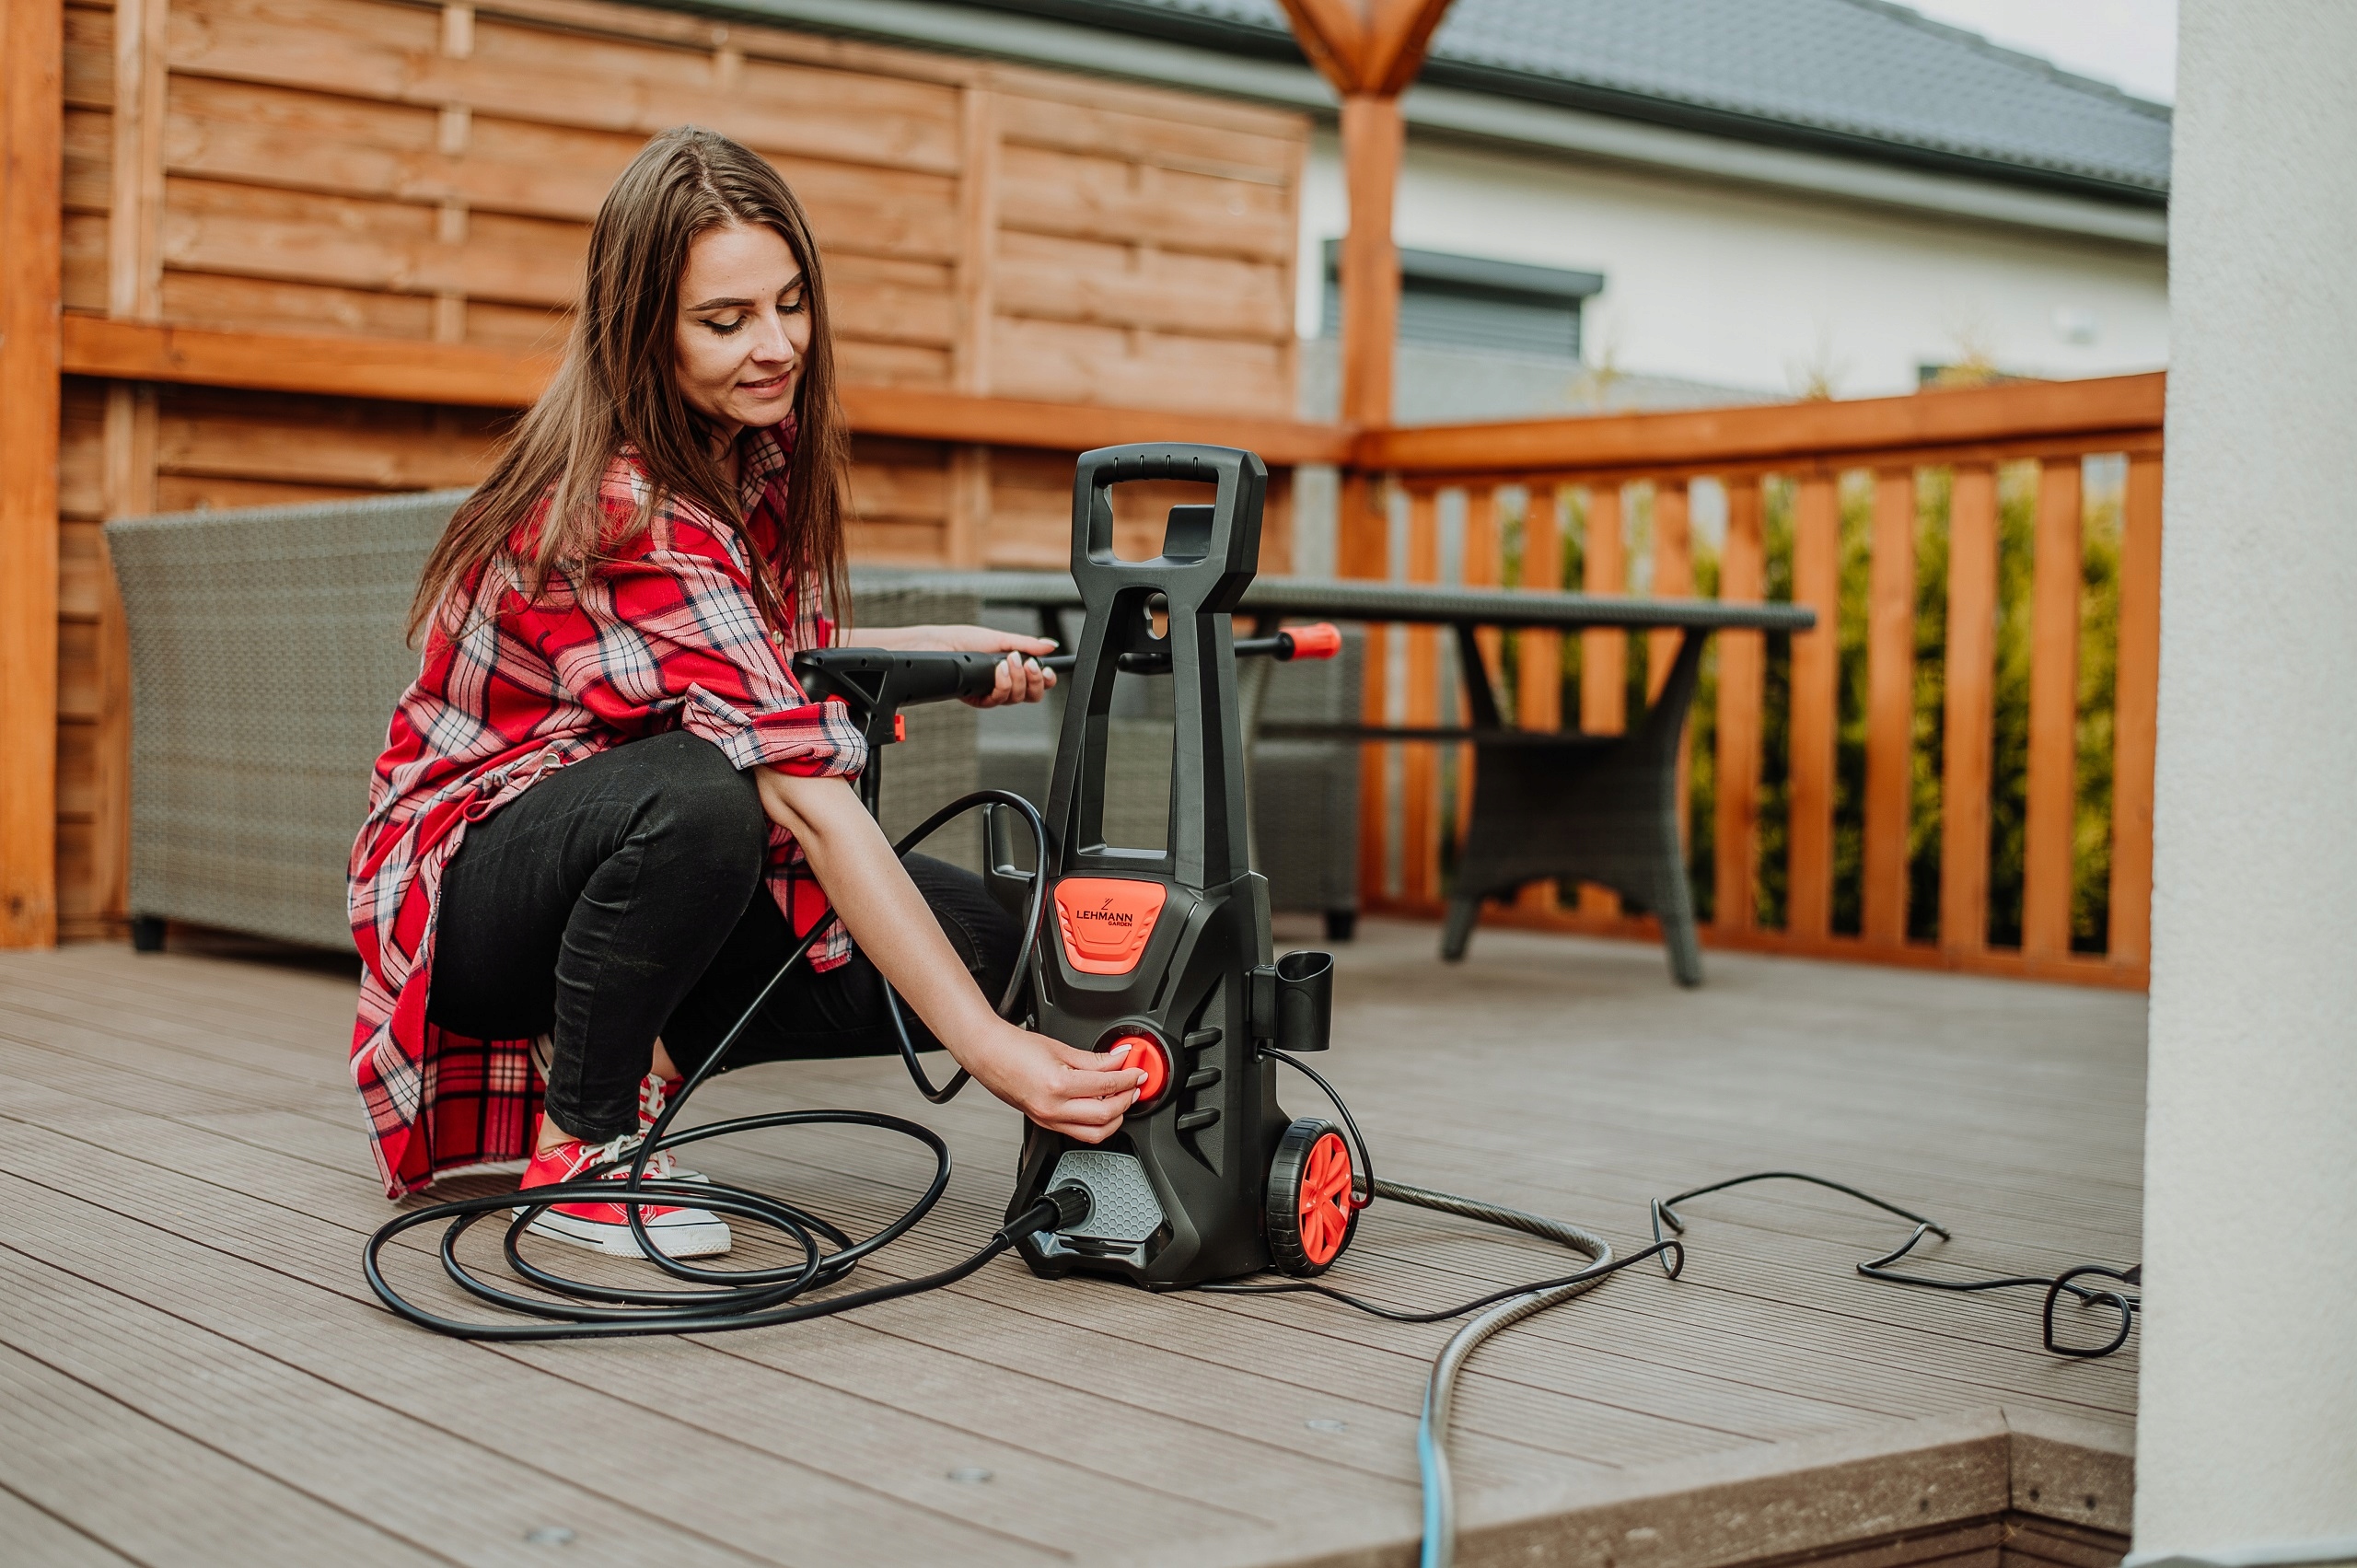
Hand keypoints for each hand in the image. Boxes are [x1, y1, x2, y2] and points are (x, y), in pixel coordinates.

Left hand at [858, 625, 1057, 706]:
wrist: (935, 645)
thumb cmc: (960, 639)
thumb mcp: (998, 638)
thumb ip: (1026, 644)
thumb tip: (1050, 645)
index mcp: (1010, 669)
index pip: (1035, 681)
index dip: (1046, 680)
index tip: (1048, 670)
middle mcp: (1002, 684)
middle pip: (1031, 695)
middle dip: (1035, 681)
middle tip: (1030, 665)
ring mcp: (990, 693)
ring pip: (1016, 699)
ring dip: (1017, 679)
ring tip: (1010, 660)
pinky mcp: (977, 700)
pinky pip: (997, 701)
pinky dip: (1002, 685)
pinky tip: (999, 670)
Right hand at [954, 1022, 1145, 1142]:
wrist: (989, 1056)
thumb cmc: (1016, 1049)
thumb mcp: (1061, 1048)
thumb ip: (1095, 1059)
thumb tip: (1119, 1060)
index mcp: (1058, 1085)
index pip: (1107, 1086)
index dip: (1129, 1078)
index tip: (1138, 1071)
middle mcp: (1053, 1108)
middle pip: (1106, 1115)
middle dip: (1127, 1100)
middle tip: (1134, 1085)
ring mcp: (1049, 1120)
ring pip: (1095, 1133)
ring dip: (1115, 1117)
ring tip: (1121, 1098)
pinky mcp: (1046, 1123)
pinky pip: (1079, 1132)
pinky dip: (1097, 1122)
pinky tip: (1101, 1106)